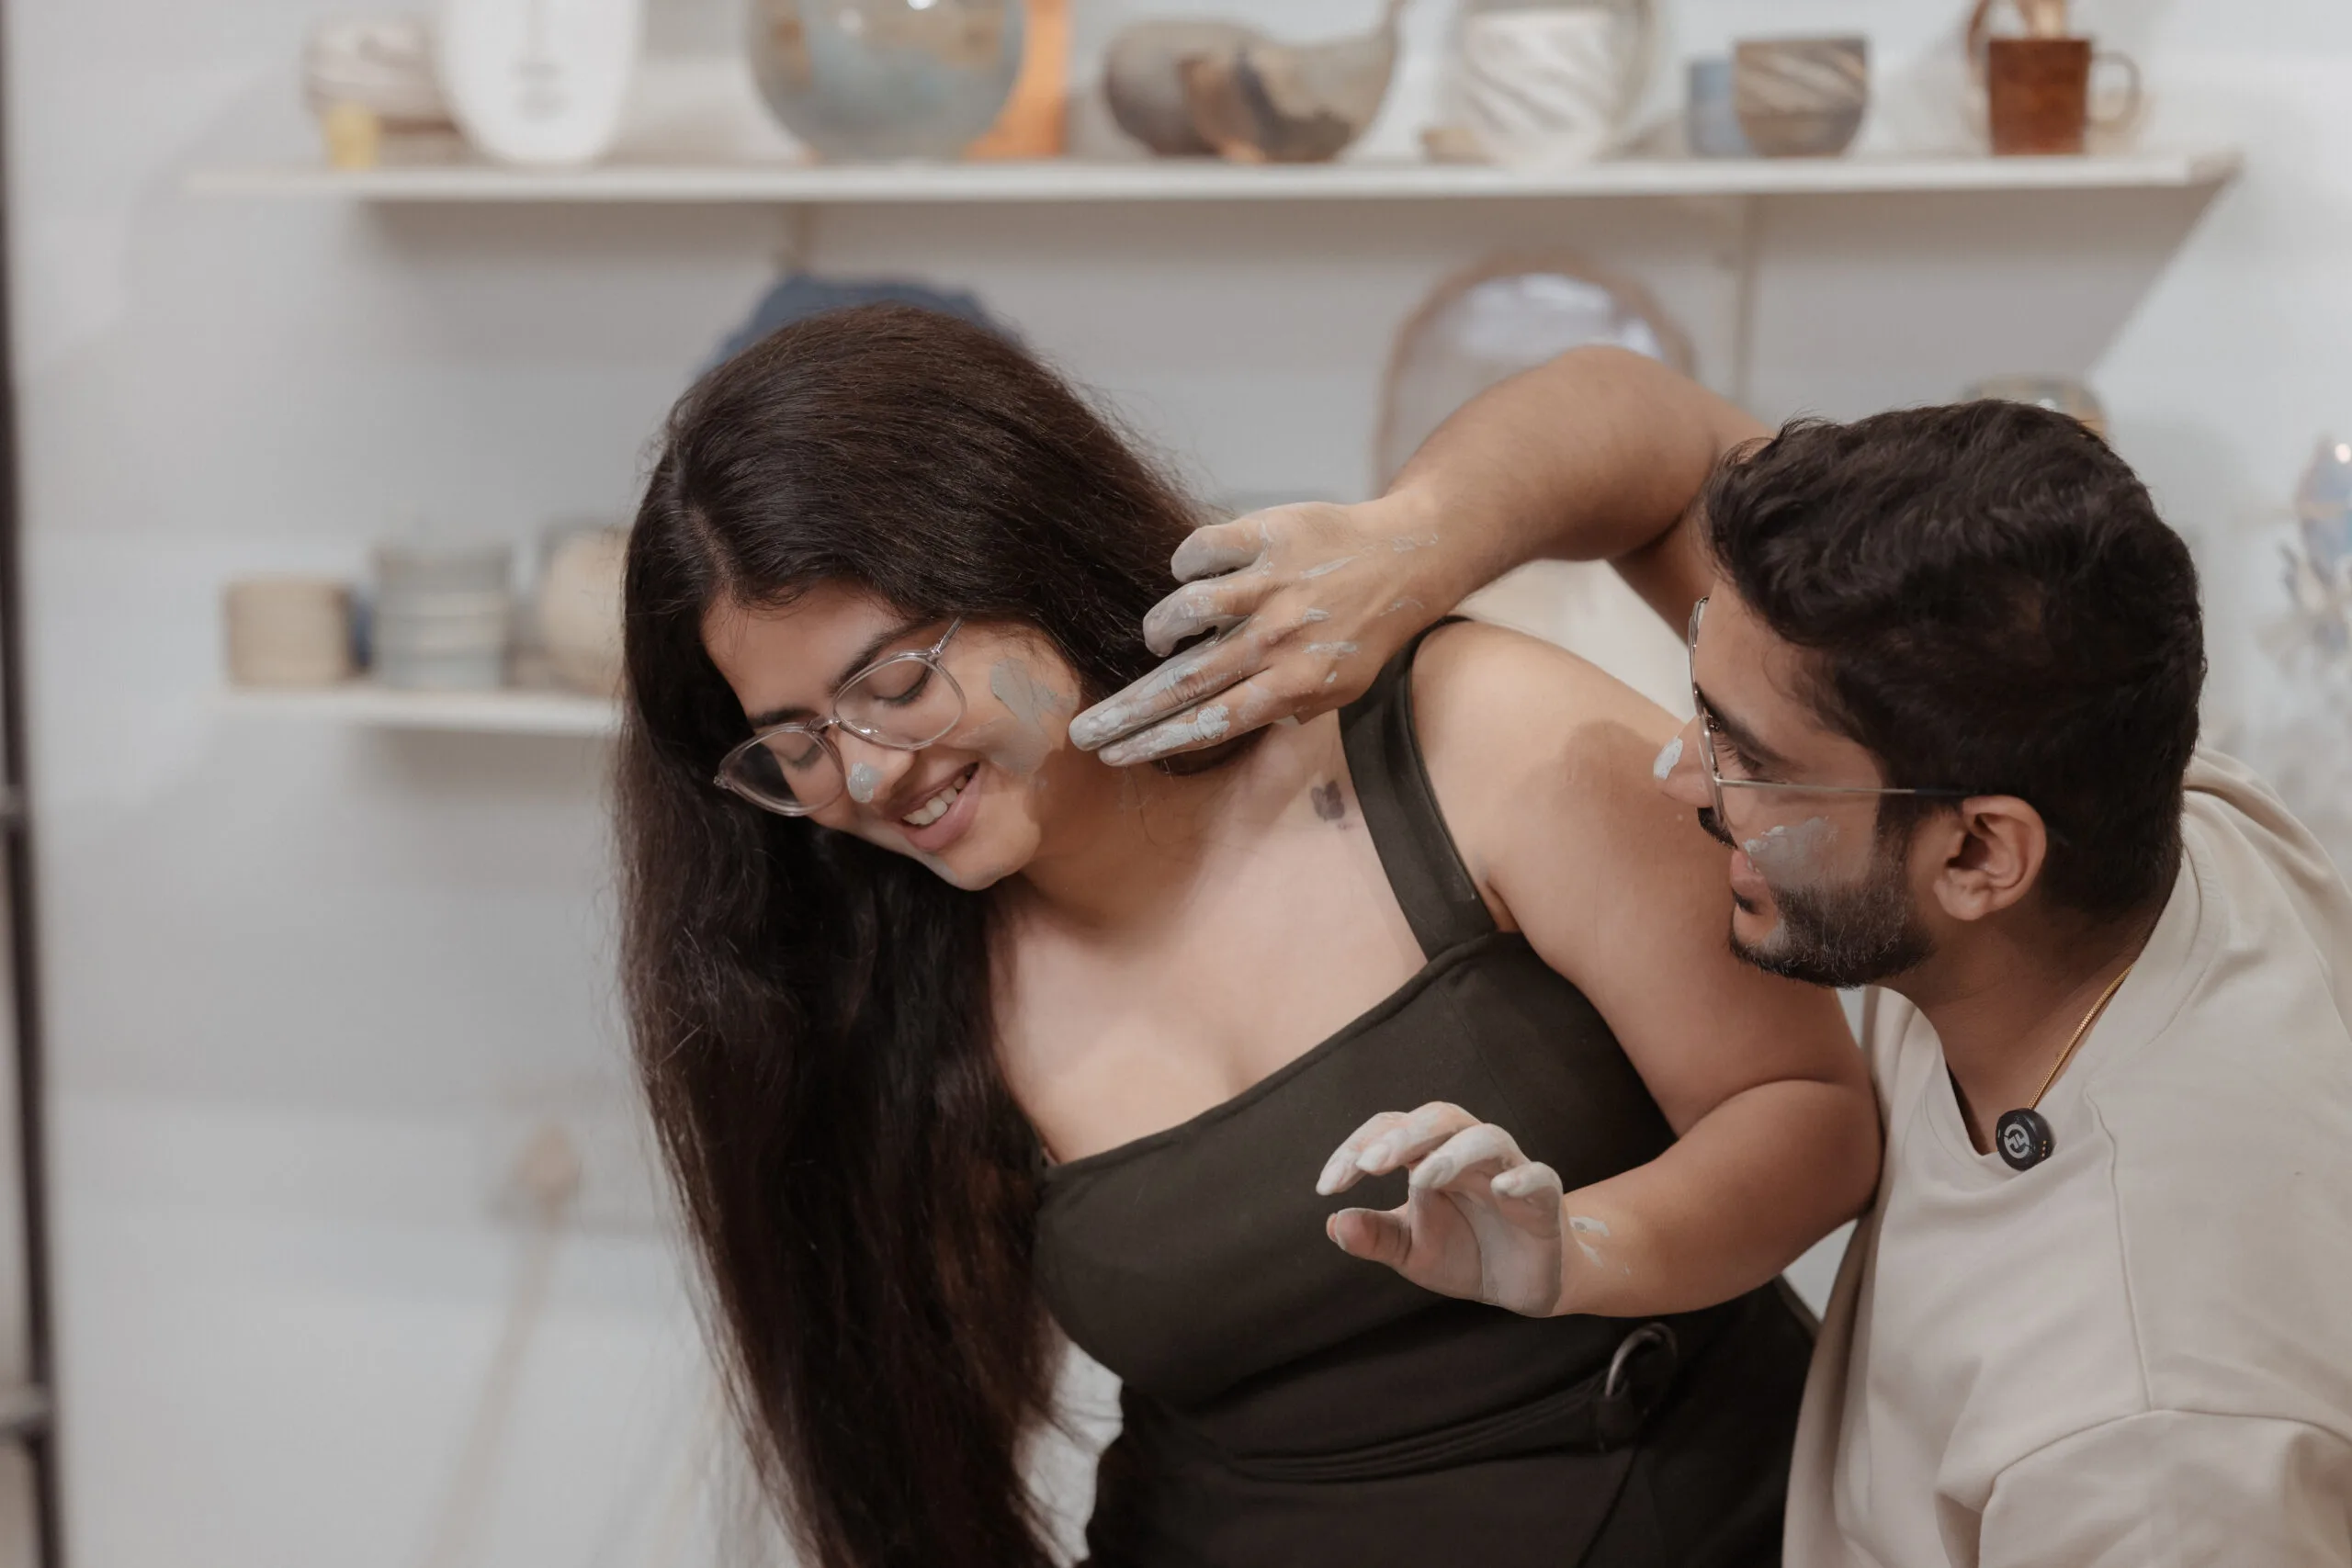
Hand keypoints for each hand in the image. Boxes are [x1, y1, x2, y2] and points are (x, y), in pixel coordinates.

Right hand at [1068, 495, 1461, 764]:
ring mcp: (1274, 584)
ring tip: (1157, 637)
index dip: (1154, 740)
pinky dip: (1184, 565)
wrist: (1409, 559)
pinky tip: (1189, 576)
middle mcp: (1281, 638)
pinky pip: (1200, 550)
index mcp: (1296, 683)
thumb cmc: (1365, 632)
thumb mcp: (1335, 688)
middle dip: (1126, 712)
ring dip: (1162, 627)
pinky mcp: (1268, 535)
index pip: (1210, 722)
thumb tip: (1213, 723)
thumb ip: (1281, 708)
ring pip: (1187, 609)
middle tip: (1081, 730)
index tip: (1112, 755)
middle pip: (1187, 681)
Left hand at [1316, 1102, 1566, 1317]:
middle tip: (1368, 1165)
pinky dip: (1521, 1177)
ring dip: (1451, 1153)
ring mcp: (1509, 1170)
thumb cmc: (1464, 1253)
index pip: (1391, 1131)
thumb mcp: (1412, 1251)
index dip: (1356, 1149)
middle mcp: (1468, 1152)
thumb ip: (1376, 1236)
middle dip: (1402, 1137)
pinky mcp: (1544, 1198)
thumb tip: (1333, 1224)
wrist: (1522, 1285)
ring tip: (1421, 1178)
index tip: (1327, 1187)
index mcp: (1430, 1155)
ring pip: (1486, 1137)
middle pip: (1438, 1118)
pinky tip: (1502, 1189)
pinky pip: (1538, 1176)